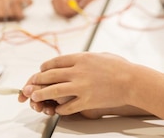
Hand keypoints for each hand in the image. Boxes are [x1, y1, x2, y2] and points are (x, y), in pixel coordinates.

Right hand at [0, 0, 32, 19]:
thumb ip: (25, 1)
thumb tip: (30, 1)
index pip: (18, 0)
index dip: (19, 11)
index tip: (19, 16)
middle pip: (9, 7)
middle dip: (11, 15)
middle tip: (11, 16)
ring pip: (0, 12)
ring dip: (2, 16)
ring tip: (4, 15)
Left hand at [19, 52, 143, 115]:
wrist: (132, 81)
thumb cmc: (120, 67)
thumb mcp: (100, 55)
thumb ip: (85, 58)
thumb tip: (75, 61)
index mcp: (81, 58)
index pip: (55, 61)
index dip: (45, 67)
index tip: (42, 70)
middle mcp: (78, 71)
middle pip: (50, 75)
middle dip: (37, 80)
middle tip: (31, 84)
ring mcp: (81, 87)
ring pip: (53, 91)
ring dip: (41, 94)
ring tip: (34, 98)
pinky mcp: (86, 101)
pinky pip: (67, 106)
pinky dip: (59, 108)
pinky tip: (57, 109)